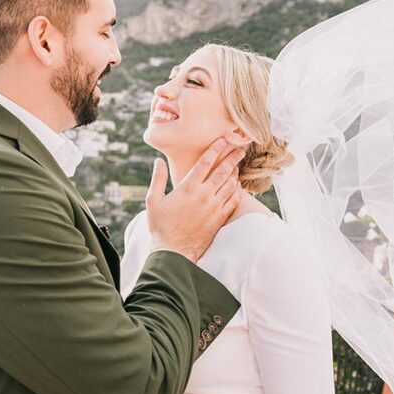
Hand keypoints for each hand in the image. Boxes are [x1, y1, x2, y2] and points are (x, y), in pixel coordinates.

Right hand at [146, 138, 243, 262]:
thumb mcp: (153, 201)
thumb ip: (157, 179)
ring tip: (239, 164)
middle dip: (233, 157)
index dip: (215, 149)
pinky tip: (237, 186)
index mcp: (188, 188)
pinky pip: (233, 201)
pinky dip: (237, 191)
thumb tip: (158, 161)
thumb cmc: (160, 227)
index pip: (205, 163)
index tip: (223, 140)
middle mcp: (204, 196)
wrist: (173, 253)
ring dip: (236, 172)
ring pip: (230, 185)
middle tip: (241, 148)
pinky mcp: (219, 219)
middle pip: (223, 171)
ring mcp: (214, 207)